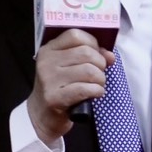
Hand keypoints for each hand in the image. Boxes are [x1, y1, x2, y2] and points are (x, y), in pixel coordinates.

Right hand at [28, 29, 113, 146]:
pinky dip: (97, 91)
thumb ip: (89, 57)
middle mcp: (46, 62)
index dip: (93, 43)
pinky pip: (85, 89)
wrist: (41, 116)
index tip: (97, 54)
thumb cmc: (59, 88)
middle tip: (98, 75)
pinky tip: (96, 94)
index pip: (75, 35)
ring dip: (100, 79)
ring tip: (97, 85)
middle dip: (100, 64)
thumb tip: (110, 56)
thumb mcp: (68, 68)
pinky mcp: (54, 98)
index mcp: (49, 49)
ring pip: (89, 70)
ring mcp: (49, 79)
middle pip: (86, 52)